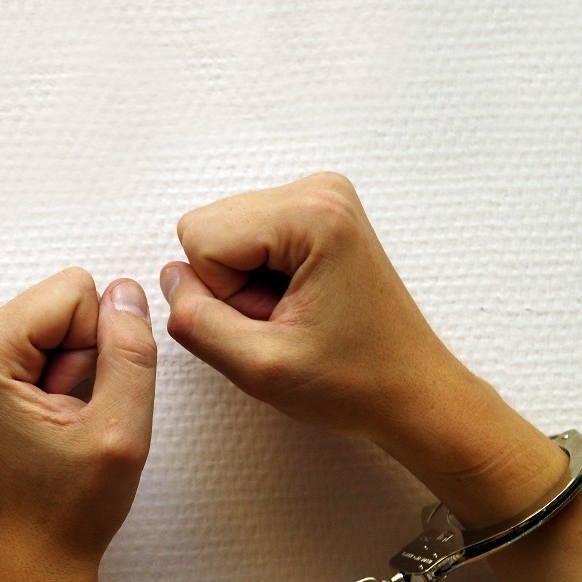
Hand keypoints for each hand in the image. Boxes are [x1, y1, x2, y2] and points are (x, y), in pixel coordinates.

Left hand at [0, 267, 156, 581]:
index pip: (76, 290)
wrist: (30, 558)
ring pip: (57, 319)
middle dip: (81, 356)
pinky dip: (56, 376)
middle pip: (63, 301)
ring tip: (55, 425)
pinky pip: (42, 338)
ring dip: (71, 370)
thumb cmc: (65, 511)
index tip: (76, 404)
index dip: (99, 345)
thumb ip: (131, 350)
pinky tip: (45, 421)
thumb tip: (127, 291)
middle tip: (65, 420)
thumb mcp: (121, 431)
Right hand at [161, 172, 463, 441]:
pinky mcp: (316, 214)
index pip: (200, 237)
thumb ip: (195, 320)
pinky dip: (256, 278)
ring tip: (292, 314)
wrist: (411, 392)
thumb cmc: (355, 382)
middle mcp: (318, 189)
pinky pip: (243, 239)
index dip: (221, 295)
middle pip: (208, 229)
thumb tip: (169, 277)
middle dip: (230, 286)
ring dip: (242, 285)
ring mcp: (319, 197)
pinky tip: (296, 303)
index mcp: (313, 213)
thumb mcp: (259, 368)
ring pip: (220, 235)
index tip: (273, 321)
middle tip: (282, 321)